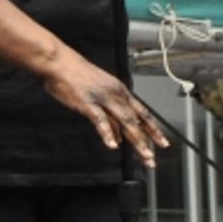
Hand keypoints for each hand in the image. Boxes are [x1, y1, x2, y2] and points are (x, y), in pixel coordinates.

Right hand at [40, 47, 168, 167]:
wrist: (60, 62)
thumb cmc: (76, 76)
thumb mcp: (100, 93)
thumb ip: (110, 116)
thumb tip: (119, 136)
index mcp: (119, 91)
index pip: (142, 113)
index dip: (154, 129)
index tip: (163, 142)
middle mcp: (115, 94)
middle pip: (136, 121)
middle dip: (148, 141)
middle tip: (152, 159)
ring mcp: (102, 98)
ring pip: (124, 121)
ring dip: (136, 140)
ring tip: (144, 154)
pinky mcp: (88, 102)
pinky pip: (100, 120)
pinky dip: (107, 133)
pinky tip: (112, 145)